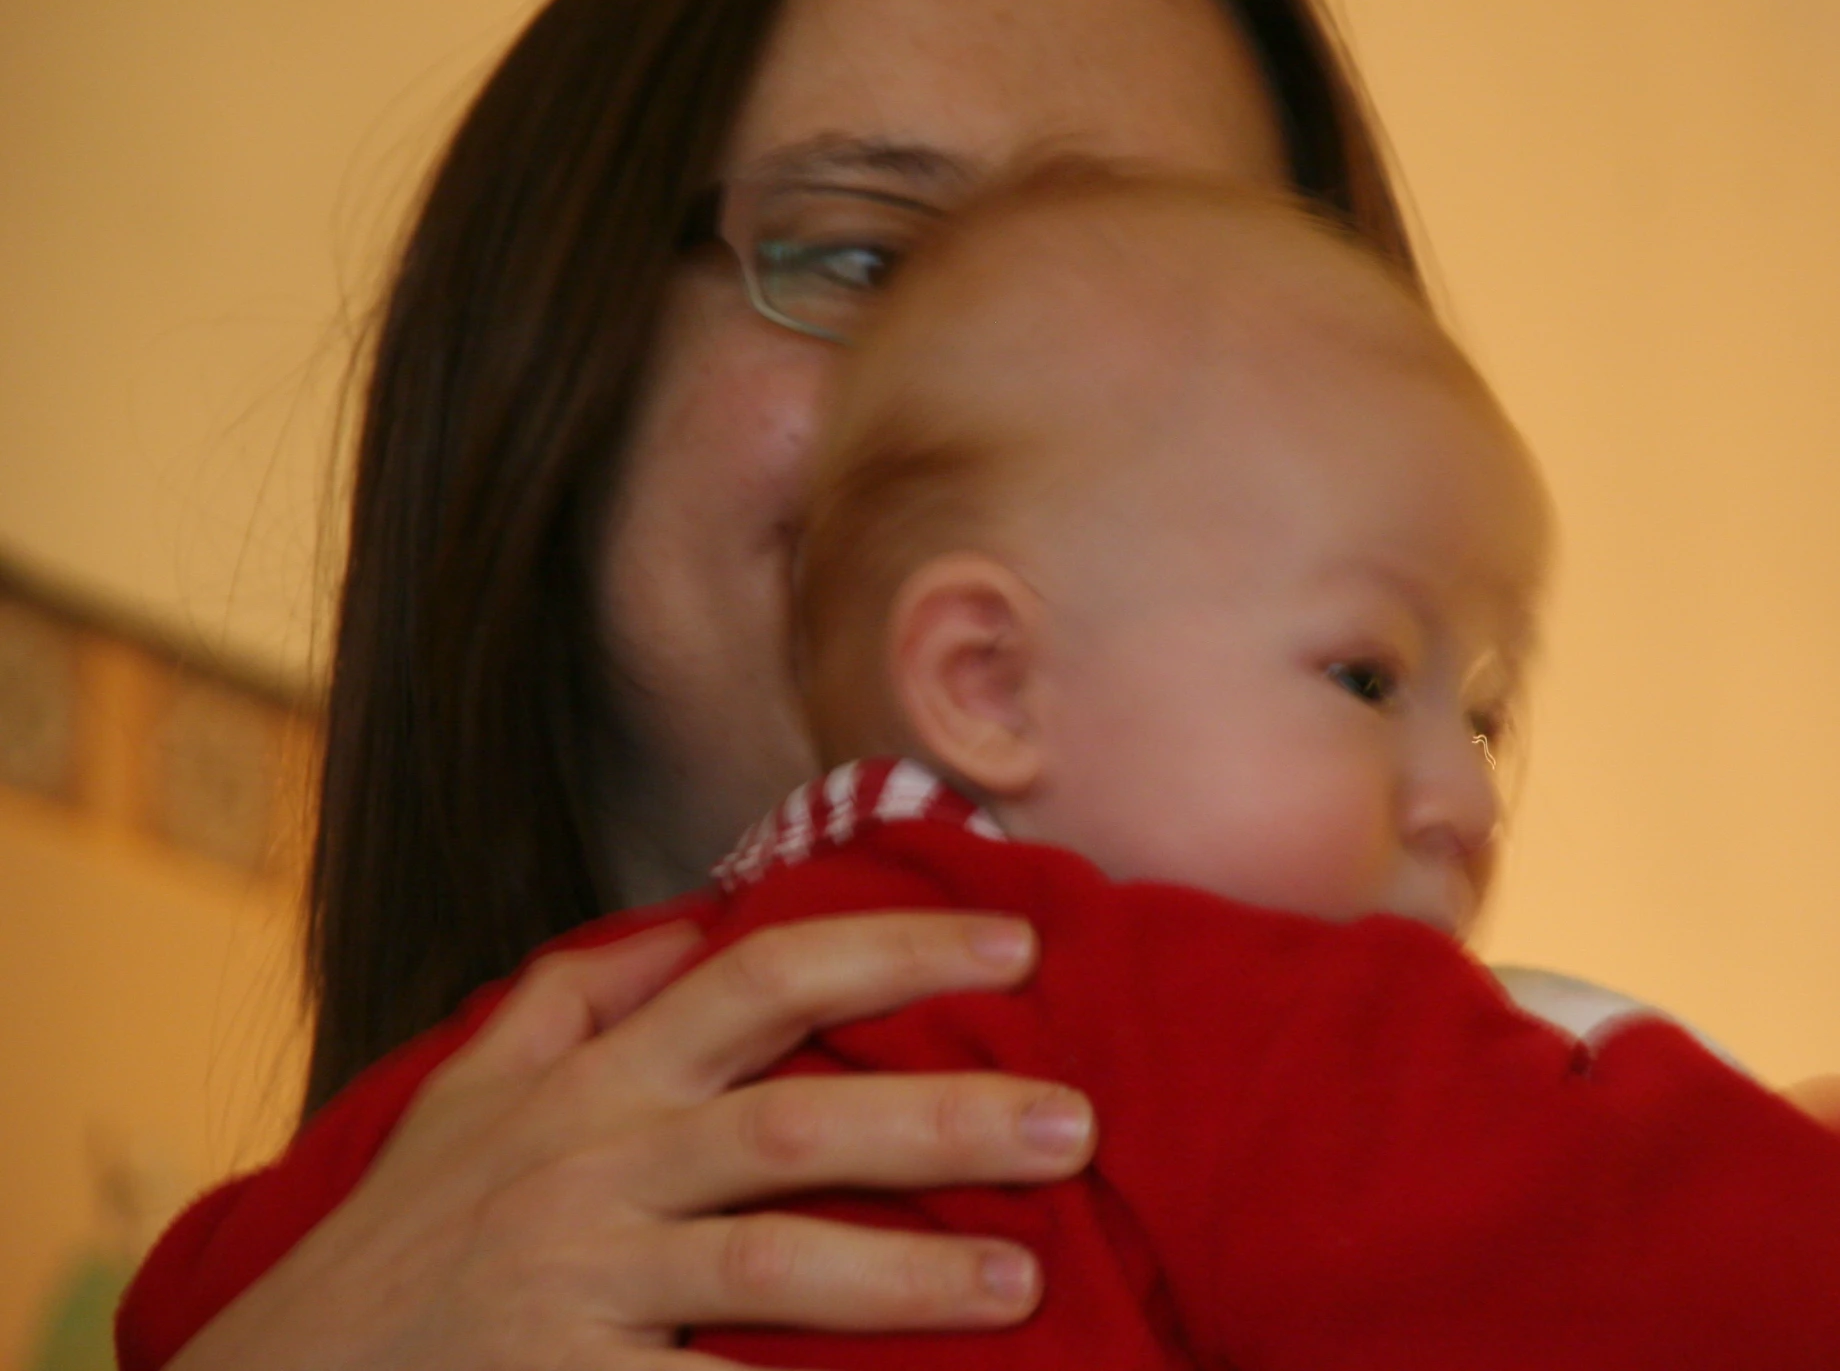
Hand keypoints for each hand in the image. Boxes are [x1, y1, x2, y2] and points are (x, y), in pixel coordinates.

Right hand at [164, 911, 1096, 1370]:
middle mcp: (592, 1172)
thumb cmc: (396, 1242)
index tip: (1016, 946)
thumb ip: (575, 996)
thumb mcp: (466, 1096)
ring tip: (1026, 1282)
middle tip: (1075, 1125)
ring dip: (910, 1275)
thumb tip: (698, 917)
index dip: (892, 950)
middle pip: (794, 1124)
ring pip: (771, 1265)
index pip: (761, 979)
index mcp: (591, 1086)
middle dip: (943, 1120)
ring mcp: (581, 1288)